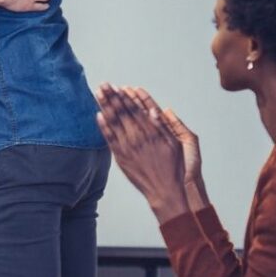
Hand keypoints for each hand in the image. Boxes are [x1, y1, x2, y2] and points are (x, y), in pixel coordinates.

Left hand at [95, 84, 187, 222]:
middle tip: (103, 84)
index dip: (127, 97)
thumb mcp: (177, 145)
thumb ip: (167, 126)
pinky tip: (98, 115)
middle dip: (112, 97)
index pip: (137, 109)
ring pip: (114, 122)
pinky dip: (103, 127)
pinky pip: (110, 139)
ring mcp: (129, 147)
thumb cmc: (177, 169)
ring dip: (105, 106)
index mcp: (153, 132)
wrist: (168, 192)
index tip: (119, 86)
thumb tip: (158, 110)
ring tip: (98, 93)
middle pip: (123, 112)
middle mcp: (140, 137)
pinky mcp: (122, 158)